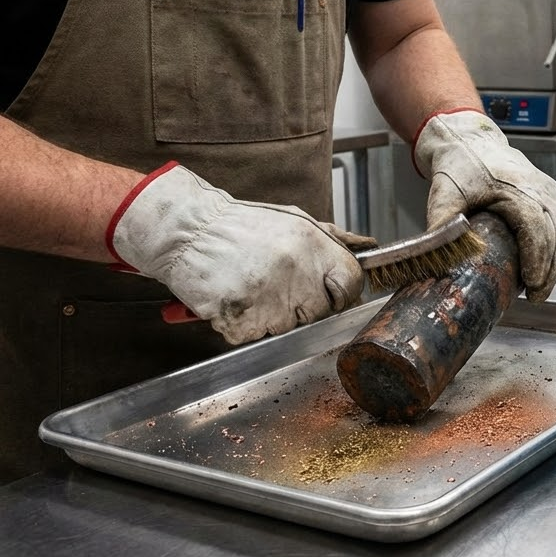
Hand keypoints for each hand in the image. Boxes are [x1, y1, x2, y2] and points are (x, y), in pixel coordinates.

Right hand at [109, 163, 373, 343]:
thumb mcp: (293, 221)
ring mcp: (269, 301)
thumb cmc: (240, 226)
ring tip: (252, 288)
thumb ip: (332, 239)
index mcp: (313, 245)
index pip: (351, 283)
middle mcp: (296, 273)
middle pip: (321, 312)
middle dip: (305, 307)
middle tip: (279, 290)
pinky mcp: (242, 322)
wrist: (185, 232)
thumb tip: (368, 248)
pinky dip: (245, 325)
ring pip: (288, 328)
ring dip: (272, 317)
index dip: (344, 293)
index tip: (332, 295)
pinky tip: (234, 298)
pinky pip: (255, 336)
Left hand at [414, 109, 555, 300]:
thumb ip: (440, 224)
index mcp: (516, 188)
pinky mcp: (552, 196)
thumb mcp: (444, 193)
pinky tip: (552, 268)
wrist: (470, 141)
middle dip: (551, 270)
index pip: (538, 227)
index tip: (532, 283)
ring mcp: (550, 191)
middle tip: (536, 296)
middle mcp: (540, 189)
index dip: (538, 258)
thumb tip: (434, 258)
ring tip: (542, 287)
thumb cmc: (460, 164)